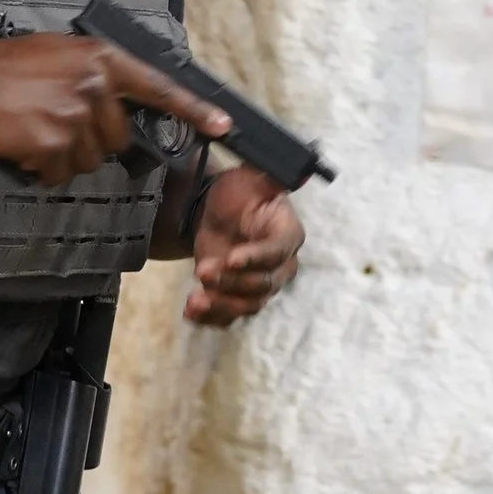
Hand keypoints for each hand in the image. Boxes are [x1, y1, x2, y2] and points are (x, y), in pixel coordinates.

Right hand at [0, 37, 230, 187]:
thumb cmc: (4, 67)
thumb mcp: (58, 53)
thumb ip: (93, 73)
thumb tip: (115, 99)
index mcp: (101, 60)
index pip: (158, 88)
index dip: (193, 109)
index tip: (222, 125)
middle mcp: (95, 86)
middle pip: (118, 138)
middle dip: (91, 140)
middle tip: (54, 121)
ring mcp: (75, 116)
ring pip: (89, 160)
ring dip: (63, 156)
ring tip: (33, 129)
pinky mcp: (54, 144)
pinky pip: (60, 174)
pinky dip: (41, 168)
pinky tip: (23, 144)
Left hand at [184, 164, 303, 324]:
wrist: (218, 212)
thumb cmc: (241, 193)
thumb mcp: (253, 178)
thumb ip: (273, 178)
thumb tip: (302, 174)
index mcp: (288, 235)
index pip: (278, 251)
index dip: (257, 258)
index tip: (231, 258)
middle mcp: (280, 266)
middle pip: (263, 284)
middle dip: (232, 281)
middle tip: (203, 271)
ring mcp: (259, 286)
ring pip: (248, 305)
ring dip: (222, 306)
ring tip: (195, 300)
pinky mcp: (236, 297)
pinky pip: (228, 317)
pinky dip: (210, 319)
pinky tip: (191, 311)